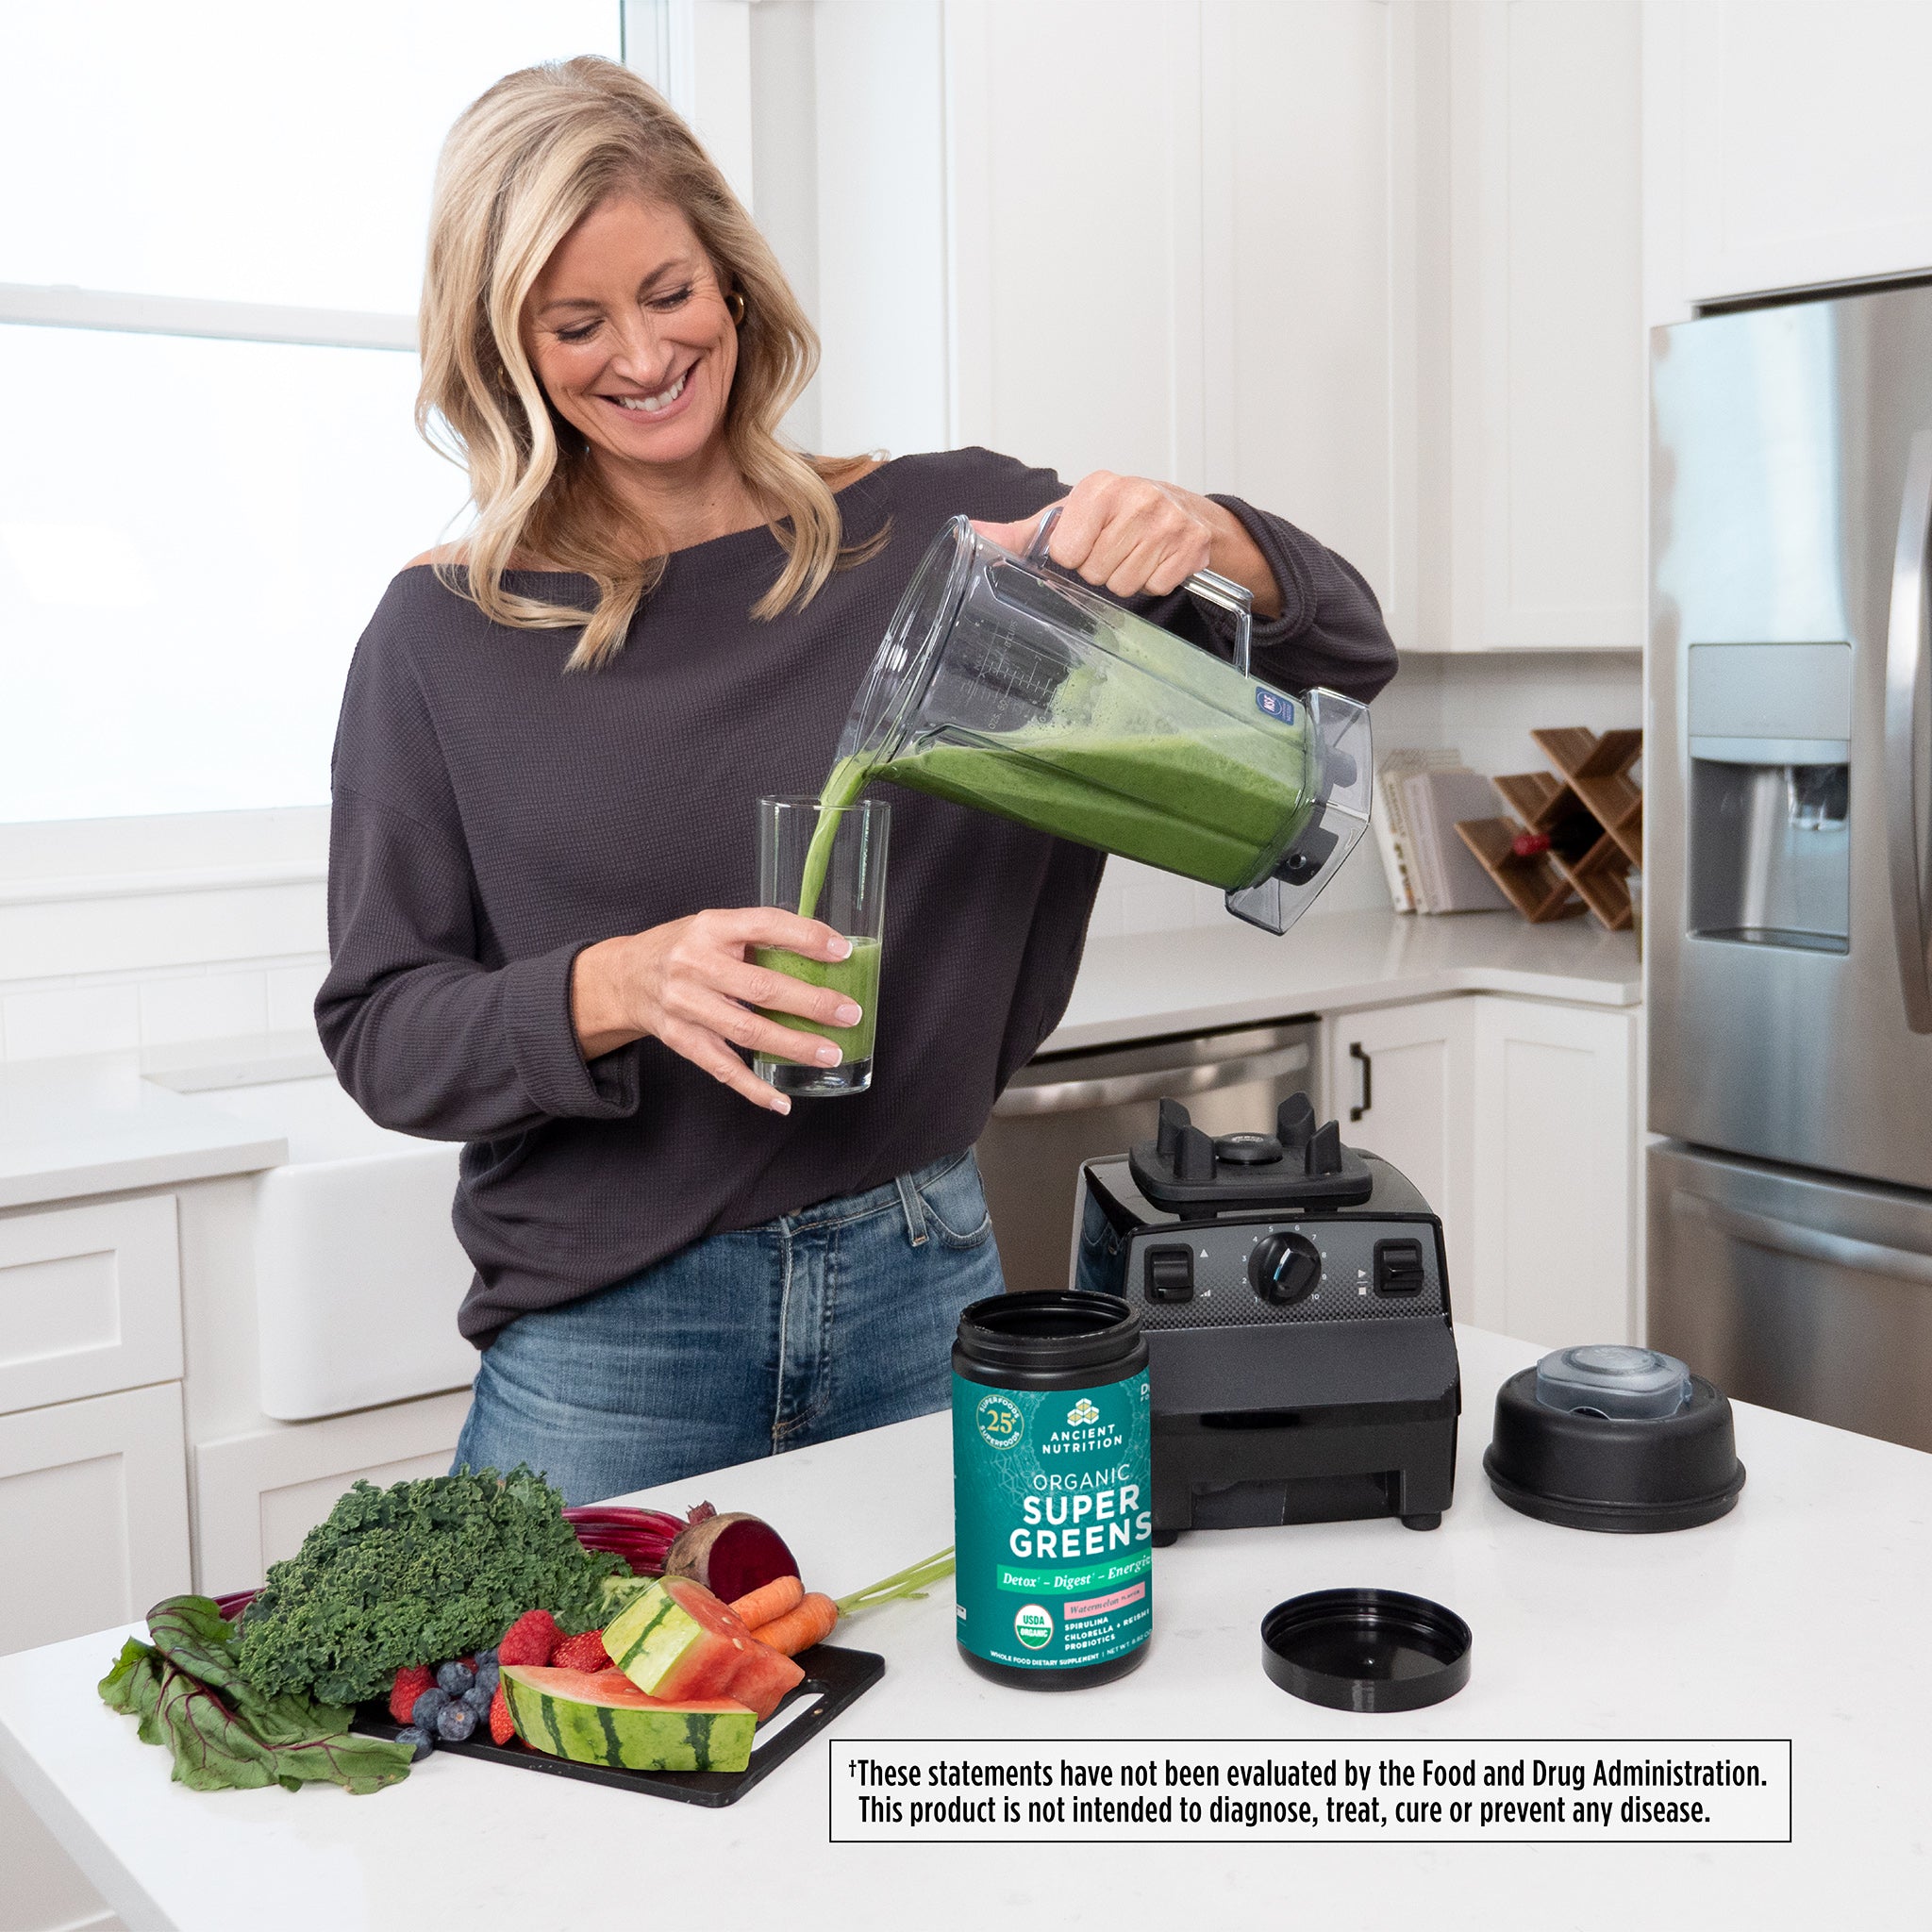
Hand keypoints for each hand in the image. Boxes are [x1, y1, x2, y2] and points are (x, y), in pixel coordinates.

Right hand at [570, 909, 862, 1114]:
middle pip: (760, 988)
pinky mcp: (680, 1039)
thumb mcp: (715, 927)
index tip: (842, 952)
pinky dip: (753, 1088)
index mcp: (710, 927)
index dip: (806, 938)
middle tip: (848, 1013)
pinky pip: (721, 1068)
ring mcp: (685, 1006)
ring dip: (793, 1046)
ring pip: (746, 1032)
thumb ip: (759, 936)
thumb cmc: (684, 949)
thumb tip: (826, 950)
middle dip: (811, 1003)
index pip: (765, 925)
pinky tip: (781, 1101)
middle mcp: (694, 965)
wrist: (625, 977)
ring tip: (830, 1053)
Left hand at [973, 470, 1281, 616]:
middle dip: (1101, 569)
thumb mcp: (1067, 517)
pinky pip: (1156, 585)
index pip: (1066, 551)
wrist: (1180, 509)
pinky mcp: (1190, 544)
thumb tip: (973, 533)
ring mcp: (1167, 521)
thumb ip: (1020, 532)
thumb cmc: (1115, 515)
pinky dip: (1154, 580)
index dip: (1073, 555)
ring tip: (1134, 553)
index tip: (1085, 542)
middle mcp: (1135, 497)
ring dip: (1126, 577)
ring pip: (1124, 584)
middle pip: (1095, 571)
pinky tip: (1156, 559)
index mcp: (1098, 488)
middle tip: (1113, 548)